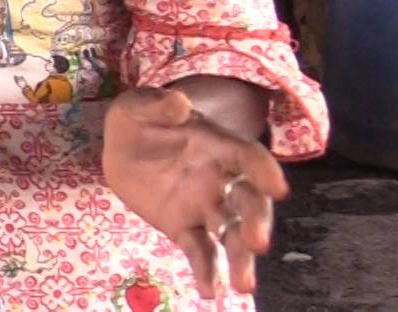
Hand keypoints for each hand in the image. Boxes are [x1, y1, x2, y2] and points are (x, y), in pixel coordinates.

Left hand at [102, 87, 288, 299]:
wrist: (119, 148)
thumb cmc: (138, 120)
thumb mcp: (137, 105)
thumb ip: (156, 104)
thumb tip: (180, 104)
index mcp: (217, 145)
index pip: (248, 157)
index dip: (265, 170)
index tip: (278, 187)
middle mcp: (220, 179)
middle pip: (248, 202)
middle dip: (256, 221)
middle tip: (258, 242)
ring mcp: (205, 206)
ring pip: (231, 234)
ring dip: (240, 257)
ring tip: (244, 285)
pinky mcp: (185, 228)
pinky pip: (200, 251)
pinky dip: (206, 271)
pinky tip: (209, 292)